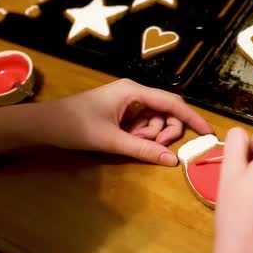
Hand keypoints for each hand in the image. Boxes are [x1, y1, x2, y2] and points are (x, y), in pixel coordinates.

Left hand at [31, 79, 212, 165]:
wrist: (44, 125)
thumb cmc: (75, 126)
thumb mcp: (111, 140)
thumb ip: (143, 149)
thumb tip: (173, 161)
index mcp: (133, 91)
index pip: (172, 103)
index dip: (192, 118)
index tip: (208, 133)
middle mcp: (134, 93)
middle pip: (166, 112)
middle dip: (165, 131)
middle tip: (154, 146)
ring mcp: (128, 103)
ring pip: (154, 120)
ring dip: (150, 135)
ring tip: (130, 142)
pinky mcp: (122, 113)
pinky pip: (142, 125)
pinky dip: (140, 135)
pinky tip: (126, 140)